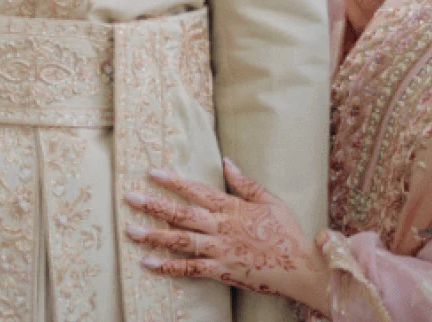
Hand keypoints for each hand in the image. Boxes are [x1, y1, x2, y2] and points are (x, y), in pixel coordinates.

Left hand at [124, 158, 330, 315]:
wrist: (301, 266)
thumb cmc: (286, 232)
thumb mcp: (269, 200)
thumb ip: (245, 182)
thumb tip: (225, 161)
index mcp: (232, 207)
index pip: (196, 191)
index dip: (173, 181)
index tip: (152, 172)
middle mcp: (221, 227)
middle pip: (182, 214)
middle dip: (154, 205)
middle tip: (130, 197)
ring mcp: (220, 250)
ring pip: (181, 241)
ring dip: (154, 235)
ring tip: (130, 230)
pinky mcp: (222, 271)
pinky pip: (191, 269)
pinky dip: (168, 266)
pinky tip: (148, 262)